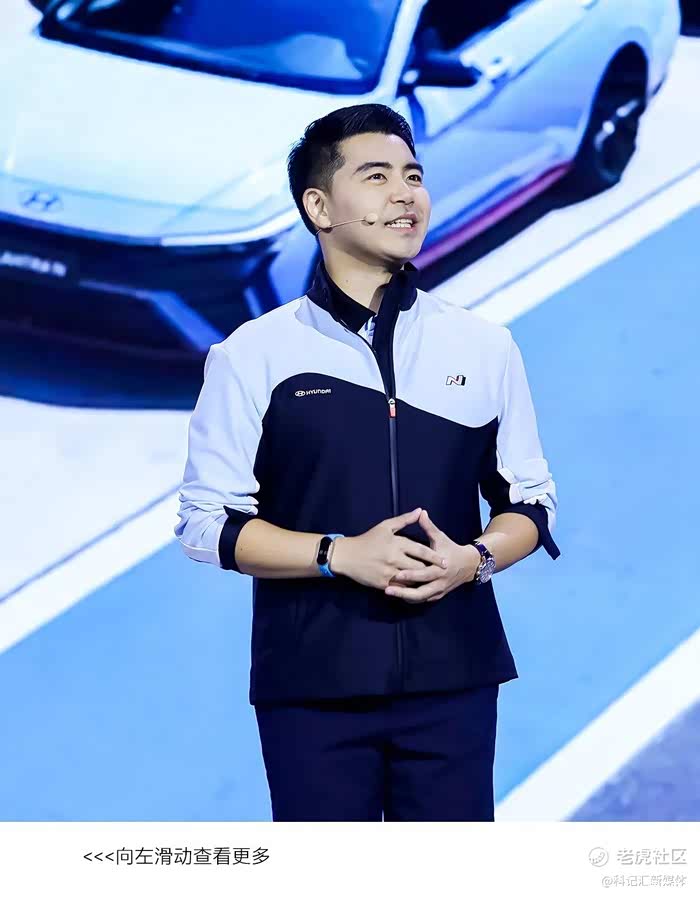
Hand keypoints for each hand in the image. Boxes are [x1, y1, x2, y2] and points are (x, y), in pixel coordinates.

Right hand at [329, 507, 447, 590]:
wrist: (347, 556)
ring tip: (432, 582)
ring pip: (411, 579)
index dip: (434, 557)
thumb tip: (420, 511)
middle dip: (430, 571)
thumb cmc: (367, 539)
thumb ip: (404, 519)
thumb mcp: (385, 526)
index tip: (445, 561)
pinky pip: (400, 588)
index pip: (421, 551)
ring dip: (421, 581)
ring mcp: (388, 572)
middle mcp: (394, 558)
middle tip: (442, 574)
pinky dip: (409, 589)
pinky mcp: (382, 583)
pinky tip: (416, 590)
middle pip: (419, 567)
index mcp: (397, 543)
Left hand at [385, 510, 480, 603]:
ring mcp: (438, 590)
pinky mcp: (437, 595)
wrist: (468, 565)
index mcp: (440, 568)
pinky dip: (411, 599)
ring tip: (389, 593)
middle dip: (403, 591)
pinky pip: (423, 600)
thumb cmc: (450, 548)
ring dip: (405, 597)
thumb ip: (429, 527)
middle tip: (387, 589)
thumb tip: (421, 512)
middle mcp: (439, 582)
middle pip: (421, 591)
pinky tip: (398, 596)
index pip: (424, 574)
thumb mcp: (440, 537)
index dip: (411, 575)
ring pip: (420, 598)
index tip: (397, 574)